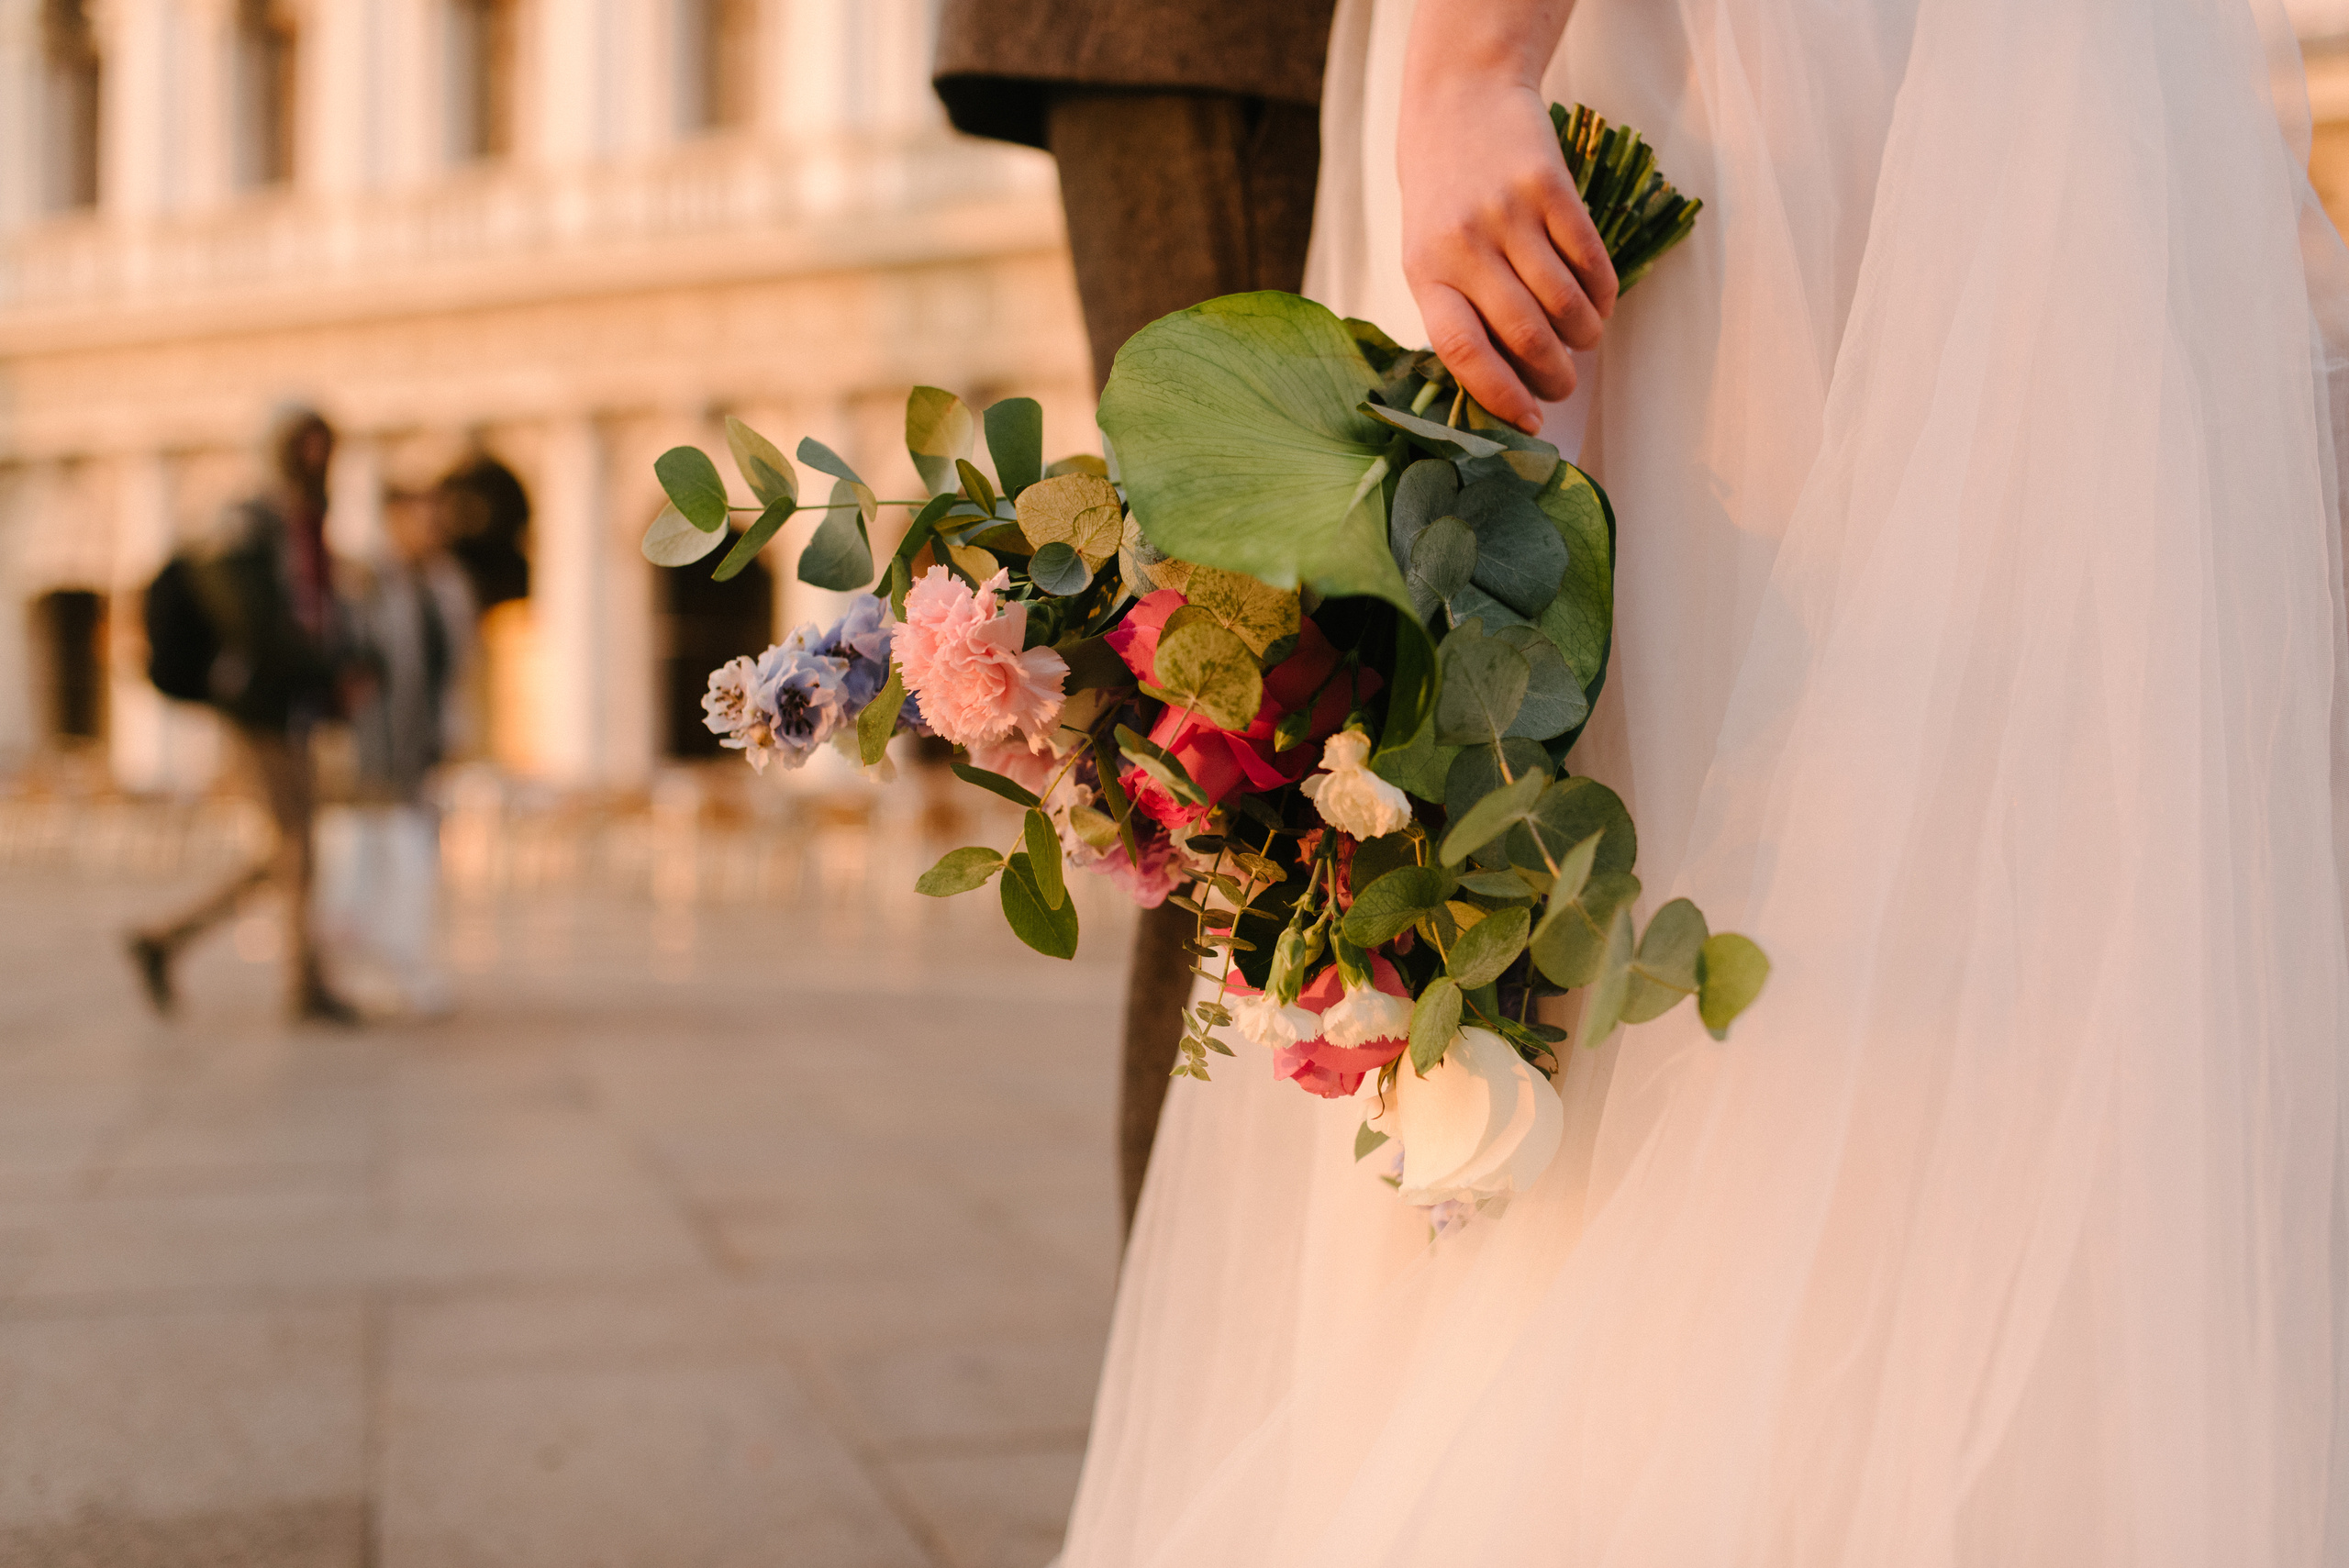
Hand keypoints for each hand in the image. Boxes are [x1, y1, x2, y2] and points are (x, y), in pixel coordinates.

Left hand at [1398, 7, 1613, 431]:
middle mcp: (1464, 247)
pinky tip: (1598, 301)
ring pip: (1566, 304)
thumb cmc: (1443, 198)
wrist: (1460, 101)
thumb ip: (1459, 312)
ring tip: (1584, 339)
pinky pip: (1590, 260)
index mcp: (1426, 274)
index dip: (1501, 396)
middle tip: (1566, 385)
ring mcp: (1508, 215)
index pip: (1463, 351)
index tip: (1530, 423)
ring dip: (1586, 336)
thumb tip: (1505, 389)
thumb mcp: (1428, 254)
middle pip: (1527, 336)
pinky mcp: (1550, 188)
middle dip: (1557, 377)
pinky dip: (1603, 293)